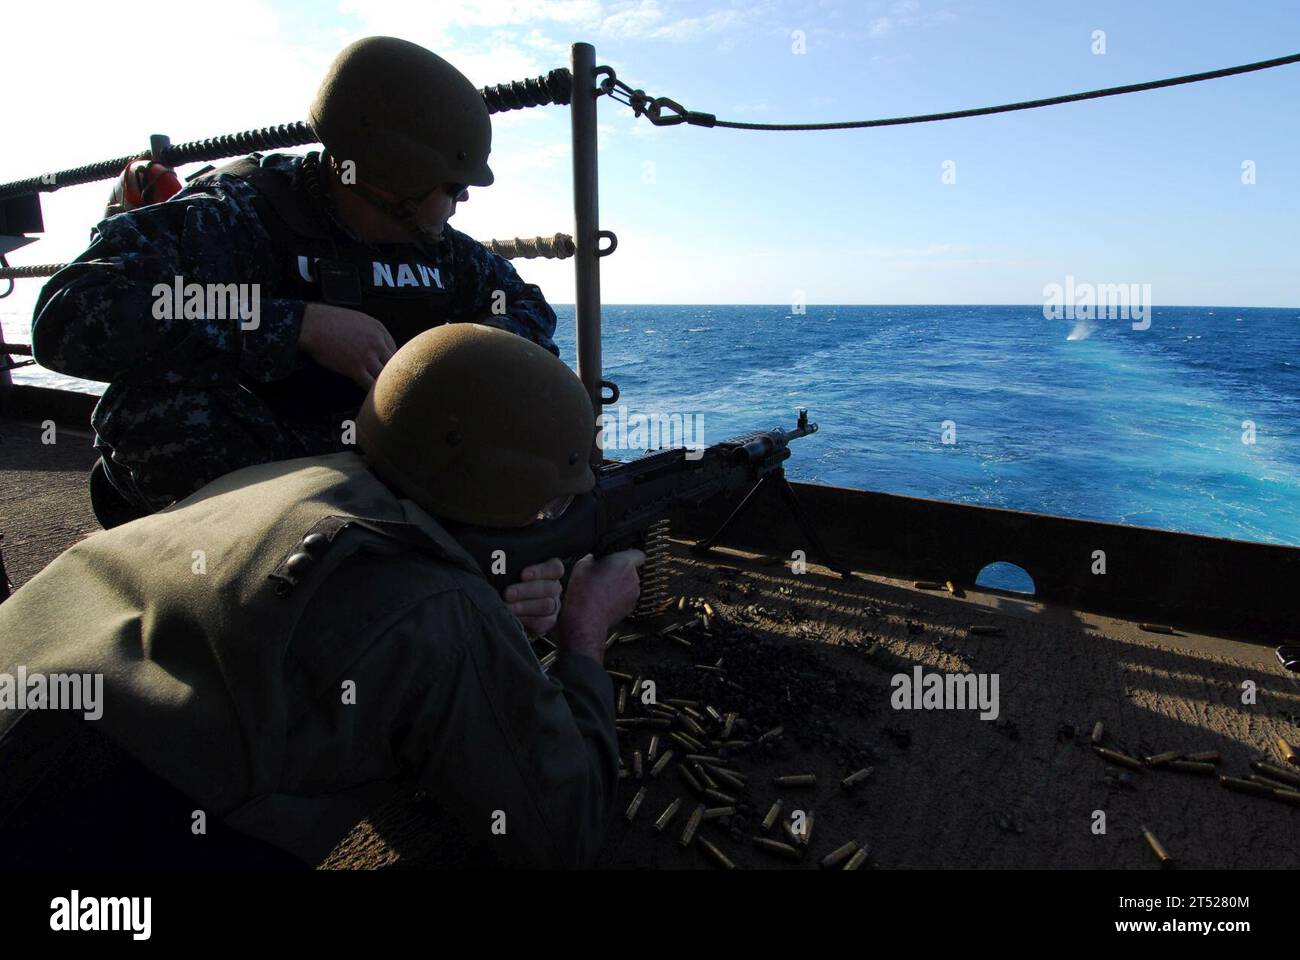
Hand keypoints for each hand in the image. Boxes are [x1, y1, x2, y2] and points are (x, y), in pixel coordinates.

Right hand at [298, 303, 396, 389]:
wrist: (312, 324)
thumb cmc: (330, 321)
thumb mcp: (358, 320)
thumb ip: (371, 333)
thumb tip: (376, 347)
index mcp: (379, 329)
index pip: (395, 350)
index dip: (391, 363)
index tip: (387, 371)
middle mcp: (377, 342)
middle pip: (394, 364)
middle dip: (392, 375)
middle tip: (389, 385)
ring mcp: (367, 356)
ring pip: (384, 376)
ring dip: (384, 386)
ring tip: (384, 395)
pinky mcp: (355, 368)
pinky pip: (370, 384)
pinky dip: (373, 392)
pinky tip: (372, 397)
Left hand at [503, 557, 564, 637]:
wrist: (504, 610)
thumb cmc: (507, 584)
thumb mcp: (511, 574)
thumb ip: (512, 568)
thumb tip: (501, 562)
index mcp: (549, 572)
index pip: (555, 568)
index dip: (540, 571)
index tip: (523, 575)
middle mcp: (554, 588)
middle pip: (549, 588)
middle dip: (526, 590)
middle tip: (508, 593)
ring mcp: (553, 606)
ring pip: (547, 605)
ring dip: (525, 606)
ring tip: (508, 607)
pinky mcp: (548, 622)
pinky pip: (543, 622)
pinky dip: (527, 620)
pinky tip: (515, 619)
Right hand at [554, 549, 646, 663]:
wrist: (585, 619)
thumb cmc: (583, 593)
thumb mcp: (583, 564)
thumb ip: (596, 557)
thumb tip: (598, 557)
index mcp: (624, 563)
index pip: (638, 553)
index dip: (629, 554)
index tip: (620, 557)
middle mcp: (633, 577)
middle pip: (632, 569)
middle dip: (620, 570)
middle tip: (605, 574)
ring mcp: (634, 594)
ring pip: (630, 584)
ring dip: (620, 584)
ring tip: (603, 589)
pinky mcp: (631, 607)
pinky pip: (627, 597)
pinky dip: (619, 597)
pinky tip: (605, 599)